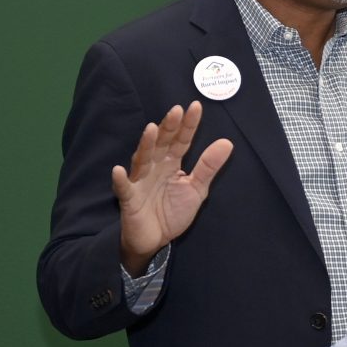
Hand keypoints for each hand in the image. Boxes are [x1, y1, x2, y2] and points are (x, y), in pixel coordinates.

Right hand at [113, 101, 234, 269]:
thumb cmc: (172, 211)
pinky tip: (119, 170)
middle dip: (168, 128)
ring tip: (152, 129)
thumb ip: (208, 167)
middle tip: (176, 110)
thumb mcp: (196, 189)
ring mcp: (140, 181)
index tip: (196, 106)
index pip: (181, 140)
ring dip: (146, 145)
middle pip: (161, 144)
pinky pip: (124, 188)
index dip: (188, 125)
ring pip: (142, 160)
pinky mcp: (129, 199)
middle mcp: (154, 167)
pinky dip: (120, 180)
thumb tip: (227, 142)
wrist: (155, 241)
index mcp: (171, 163)